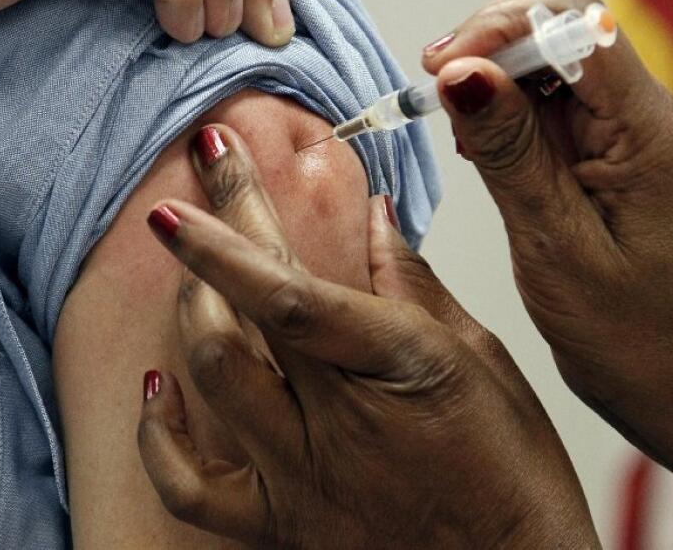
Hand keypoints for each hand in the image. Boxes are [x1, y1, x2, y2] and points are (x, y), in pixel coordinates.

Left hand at [135, 124, 596, 548]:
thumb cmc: (512, 474)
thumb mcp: (482, 361)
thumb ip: (415, 286)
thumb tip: (375, 215)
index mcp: (398, 367)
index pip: (291, 288)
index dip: (235, 224)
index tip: (206, 160)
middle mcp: (338, 424)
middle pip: (242, 317)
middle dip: (205, 237)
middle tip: (188, 183)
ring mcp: (301, 479)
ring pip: (211, 380)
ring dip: (191, 309)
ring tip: (197, 272)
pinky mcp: (280, 525)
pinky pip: (190, 487)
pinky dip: (159, 432)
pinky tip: (161, 384)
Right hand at [422, 0, 672, 546]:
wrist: (666, 375)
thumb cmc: (622, 327)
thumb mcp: (552, 241)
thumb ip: (508, 150)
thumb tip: (460, 70)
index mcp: (643, 126)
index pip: (574, 20)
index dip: (501, 26)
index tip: (442, 70)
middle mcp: (636, 108)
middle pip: (559, 10)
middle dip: (491, 31)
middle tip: (437, 84)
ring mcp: (616, 121)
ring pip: (544, 41)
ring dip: (489, 62)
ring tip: (455, 121)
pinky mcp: (594, 140)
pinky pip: (539, 89)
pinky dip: (497, 97)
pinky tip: (476, 142)